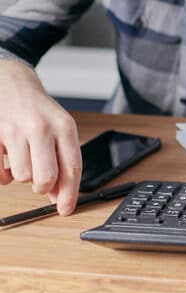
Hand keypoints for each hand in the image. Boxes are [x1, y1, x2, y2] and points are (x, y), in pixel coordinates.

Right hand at [0, 60, 81, 213]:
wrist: (11, 83)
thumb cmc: (39, 111)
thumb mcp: (60, 129)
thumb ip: (63, 161)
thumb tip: (60, 196)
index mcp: (64, 127)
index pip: (72, 168)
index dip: (70, 194)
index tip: (67, 210)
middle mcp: (41, 128)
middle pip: (45, 179)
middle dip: (44, 187)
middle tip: (42, 181)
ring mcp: (14, 131)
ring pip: (21, 177)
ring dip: (22, 174)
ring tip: (24, 157)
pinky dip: (2, 175)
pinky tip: (6, 159)